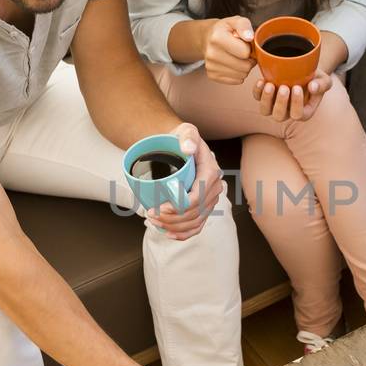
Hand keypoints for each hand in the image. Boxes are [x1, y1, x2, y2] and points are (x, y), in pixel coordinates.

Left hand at [150, 122, 224, 240]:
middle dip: (171, 219)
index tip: (159, 208)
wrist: (183, 147)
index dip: (178, 207)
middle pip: (194, 213)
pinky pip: (197, 226)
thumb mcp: (186, 131)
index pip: (197, 198)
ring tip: (154, 222)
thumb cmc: (183, 139)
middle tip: (151, 215)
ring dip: (174, 227)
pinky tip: (168, 234)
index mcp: (211, 173)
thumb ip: (188, 136)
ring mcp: (210, 200)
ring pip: (194, 222)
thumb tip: (188, 148)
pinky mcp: (204, 208)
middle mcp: (214, 188)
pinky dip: (184, 234)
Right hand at [204, 16, 255, 83]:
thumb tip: (249, 37)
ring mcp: (210, 66)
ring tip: (238, 57)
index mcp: (217, 38)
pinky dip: (238, 74)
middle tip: (244, 53)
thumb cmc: (225, 30)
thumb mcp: (236, 21)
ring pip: (242, 75)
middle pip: (244, 67)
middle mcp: (211, 54)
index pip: (245, 52)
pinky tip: (233, 64)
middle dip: (249, 60)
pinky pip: (236, 81)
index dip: (249, 48)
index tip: (244, 44)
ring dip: (244, 68)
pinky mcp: (212, 75)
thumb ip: (244, 26)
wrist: (207, 38)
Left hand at [252, 73, 331, 121]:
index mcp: (303, 112)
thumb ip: (322, 85)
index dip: (296, 104)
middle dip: (281, 103)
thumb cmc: (315, 78)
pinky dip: (257, 91)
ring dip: (266, 99)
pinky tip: (262, 80)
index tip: (298, 87)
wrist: (304, 70)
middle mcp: (287, 112)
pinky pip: (257, 97)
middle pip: (279, 116)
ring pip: (265, 110)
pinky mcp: (264, 96)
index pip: (298, 115)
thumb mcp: (324, 80)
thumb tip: (313, 87)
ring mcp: (274, 105)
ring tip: (270, 85)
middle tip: (284, 87)